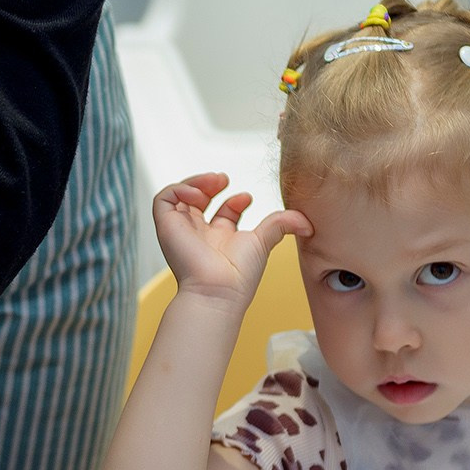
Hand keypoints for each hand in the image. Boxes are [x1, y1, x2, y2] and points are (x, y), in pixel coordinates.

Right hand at [154, 173, 308, 310]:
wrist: (219, 290)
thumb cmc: (240, 276)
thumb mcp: (264, 241)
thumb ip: (282, 225)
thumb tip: (306, 221)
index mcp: (220, 241)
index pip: (222, 213)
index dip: (234, 200)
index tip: (247, 198)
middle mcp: (199, 235)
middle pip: (198, 202)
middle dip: (210, 184)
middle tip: (224, 180)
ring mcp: (181, 230)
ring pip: (179, 196)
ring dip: (196, 183)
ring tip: (213, 183)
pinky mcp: (166, 226)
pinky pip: (163, 198)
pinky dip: (180, 188)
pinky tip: (199, 194)